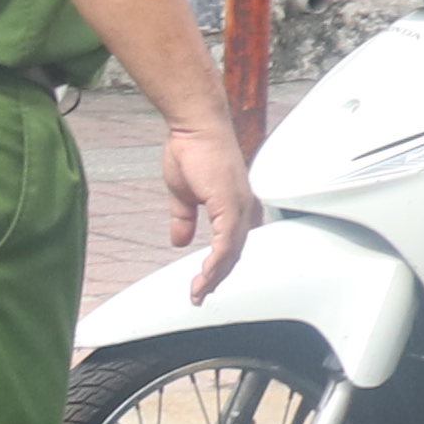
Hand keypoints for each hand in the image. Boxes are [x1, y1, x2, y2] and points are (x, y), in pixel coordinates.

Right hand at [164, 114, 255, 304]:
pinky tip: (206, 275)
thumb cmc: (192, 152)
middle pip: (234, 253)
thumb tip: (180, 241)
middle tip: (199, 296)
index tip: (202, 284)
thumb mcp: (183, 194)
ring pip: (231, 252)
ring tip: (199, 292)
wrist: (194, 127)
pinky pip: (226, 241)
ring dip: (214, 276)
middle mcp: (243, 207)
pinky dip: (216, 262)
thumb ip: (184, 219)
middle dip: (216, 278)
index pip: (231, 244)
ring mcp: (239, 205)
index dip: (218, 267)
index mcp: (235, 205)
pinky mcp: (230, 203)